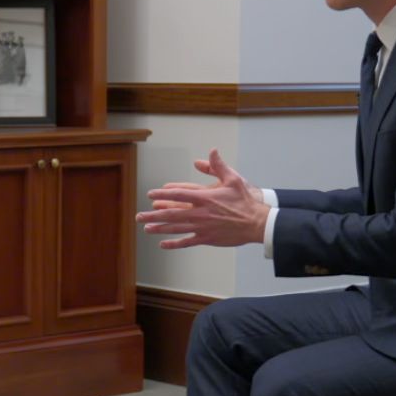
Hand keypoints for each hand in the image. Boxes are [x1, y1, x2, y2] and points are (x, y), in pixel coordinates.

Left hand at [135, 148, 269, 249]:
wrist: (256, 223)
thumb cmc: (245, 201)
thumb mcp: (233, 179)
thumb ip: (218, 165)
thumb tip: (211, 151)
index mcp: (205, 198)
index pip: (178, 194)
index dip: (163, 194)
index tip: (151, 194)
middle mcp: (200, 213)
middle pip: (171, 214)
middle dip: (153, 215)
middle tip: (139, 216)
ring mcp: (202, 227)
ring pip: (176, 228)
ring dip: (159, 228)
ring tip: (146, 228)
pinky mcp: (207, 238)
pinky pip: (187, 242)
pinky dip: (174, 243)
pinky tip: (163, 244)